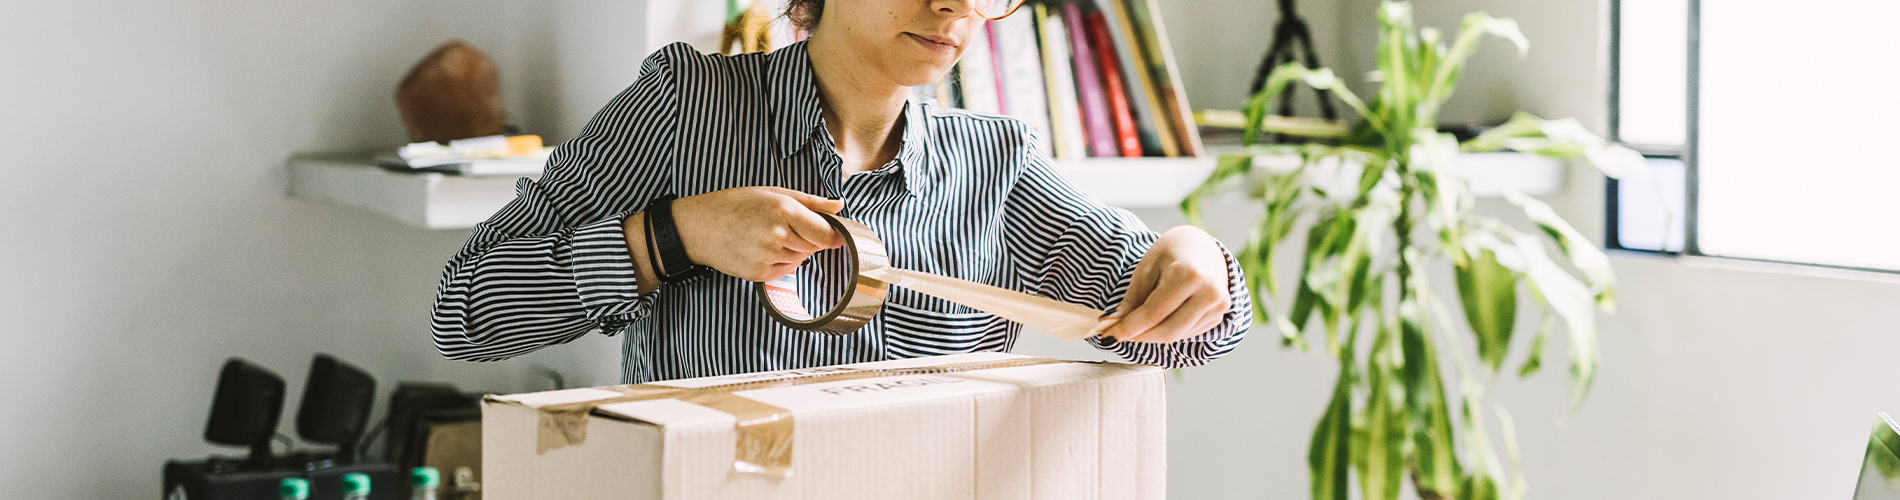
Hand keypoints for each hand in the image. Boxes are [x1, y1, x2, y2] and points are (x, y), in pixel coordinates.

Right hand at [671, 187, 845, 281]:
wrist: (698, 227)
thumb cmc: (734, 205)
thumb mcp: (772, 193)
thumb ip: (810, 202)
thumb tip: (839, 206)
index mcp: (783, 210)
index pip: (827, 233)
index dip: (835, 235)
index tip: (837, 234)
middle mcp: (777, 235)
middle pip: (815, 246)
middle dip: (808, 237)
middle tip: (786, 225)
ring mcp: (767, 257)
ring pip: (801, 258)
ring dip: (794, 249)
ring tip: (768, 234)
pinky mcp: (759, 274)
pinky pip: (785, 271)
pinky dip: (781, 261)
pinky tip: (761, 248)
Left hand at [1098, 226, 1232, 344]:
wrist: (1202, 248)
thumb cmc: (1171, 254)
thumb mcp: (1146, 269)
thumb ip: (1131, 301)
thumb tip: (1112, 327)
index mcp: (1189, 274)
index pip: (1153, 313)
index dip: (1128, 328)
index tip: (1108, 335)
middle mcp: (1209, 292)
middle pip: (1167, 331)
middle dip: (1139, 337)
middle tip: (1118, 335)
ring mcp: (1218, 305)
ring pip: (1177, 336)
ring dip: (1152, 336)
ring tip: (1136, 326)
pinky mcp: (1220, 315)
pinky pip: (1187, 333)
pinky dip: (1168, 331)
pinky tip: (1159, 321)